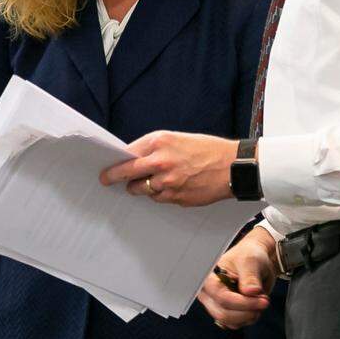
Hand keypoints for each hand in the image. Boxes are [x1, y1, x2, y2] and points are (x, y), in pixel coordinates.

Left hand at [100, 131, 238, 206]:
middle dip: (114, 177)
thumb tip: (133, 159)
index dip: (115, 162)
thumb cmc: (207, 150)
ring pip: (142, 189)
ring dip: (142, 187)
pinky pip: (159, 198)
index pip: (127, 154)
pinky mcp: (175, 197)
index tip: (106, 168)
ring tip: (155, 180)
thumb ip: (155, 149)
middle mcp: (160, 162)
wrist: (233, 166)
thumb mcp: (178, 139)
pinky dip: (161, 194)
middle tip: (106, 180)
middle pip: (127, 173)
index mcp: (160, 142)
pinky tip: (173, 186)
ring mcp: (167, 182)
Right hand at [198, 227, 278, 328]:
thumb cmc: (249, 255)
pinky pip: (236, 324)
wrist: (256, 262)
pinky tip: (255, 305)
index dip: (242, 302)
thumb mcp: (251, 261)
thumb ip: (250, 276)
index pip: (221, 297)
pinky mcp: (225, 312)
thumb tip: (251, 292)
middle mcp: (209, 293)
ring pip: (231, 322)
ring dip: (250, 315)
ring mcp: (216, 304)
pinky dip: (248, 318)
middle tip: (265, 300)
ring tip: (261, 299)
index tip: (262, 300)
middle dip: (248, 310)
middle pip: (224, 313)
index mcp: (209, 277)